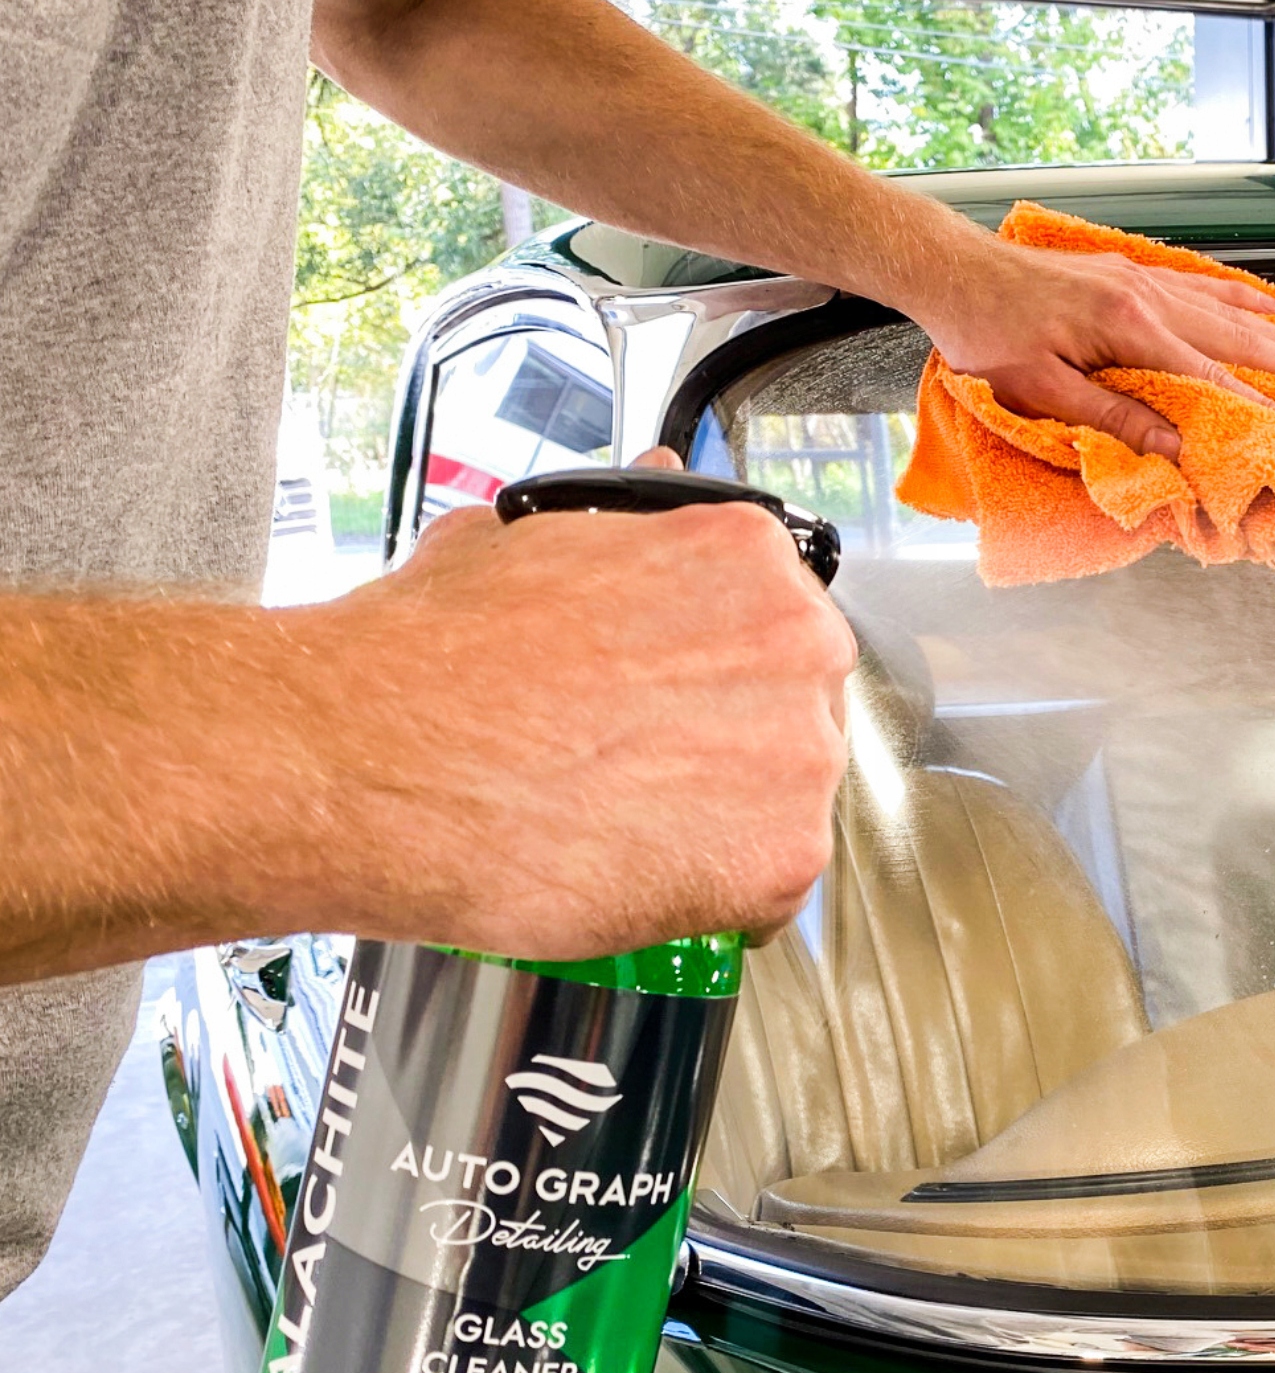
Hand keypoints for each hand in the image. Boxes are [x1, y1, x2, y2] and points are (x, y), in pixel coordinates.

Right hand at [297, 464, 853, 956]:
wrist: (375, 761)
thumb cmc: (434, 655)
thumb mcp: (527, 535)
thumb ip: (627, 521)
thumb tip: (660, 479)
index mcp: (750, 555)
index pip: (779, 621)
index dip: (719, 673)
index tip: (675, 699)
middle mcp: (799, 646)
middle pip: (797, 709)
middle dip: (729, 742)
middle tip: (636, 765)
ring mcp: (801, 756)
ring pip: (787, 799)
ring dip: (720, 817)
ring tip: (617, 819)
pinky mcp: (782, 859)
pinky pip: (770, 888)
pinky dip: (710, 893)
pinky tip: (633, 871)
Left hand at [916, 238, 1274, 459]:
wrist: (953, 270)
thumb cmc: (987, 335)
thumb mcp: (1043, 391)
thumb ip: (1114, 416)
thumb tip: (1176, 447)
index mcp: (1128, 326)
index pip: (1209, 377)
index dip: (1256, 408)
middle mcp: (1146, 295)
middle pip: (1239, 336)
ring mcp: (1142, 279)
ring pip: (1229, 310)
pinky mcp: (1129, 272)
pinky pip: (1202, 286)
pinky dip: (1241, 300)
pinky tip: (1267, 307)